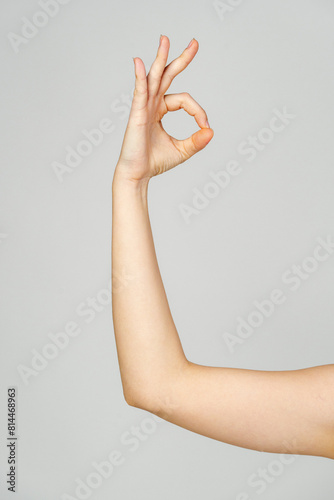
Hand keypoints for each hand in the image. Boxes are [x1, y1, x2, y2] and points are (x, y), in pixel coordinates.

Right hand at [114, 35, 213, 183]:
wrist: (138, 174)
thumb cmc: (155, 162)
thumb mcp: (183, 150)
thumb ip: (197, 141)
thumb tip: (211, 132)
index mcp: (160, 110)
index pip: (184, 100)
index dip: (198, 111)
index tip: (205, 127)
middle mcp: (152, 104)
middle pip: (167, 76)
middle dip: (181, 59)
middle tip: (195, 43)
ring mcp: (143, 107)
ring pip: (153, 78)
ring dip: (160, 58)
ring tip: (165, 39)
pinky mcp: (137, 114)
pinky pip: (139, 91)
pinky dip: (140, 77)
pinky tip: (140, 63)